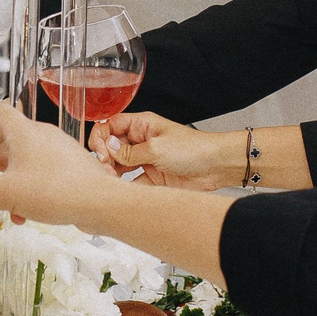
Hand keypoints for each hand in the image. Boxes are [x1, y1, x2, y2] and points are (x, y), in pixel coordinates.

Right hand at [0, 103, 113, 225]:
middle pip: (7, 146)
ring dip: (8, 185)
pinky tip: (26, 215)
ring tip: (4, 210)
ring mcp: (60, 153)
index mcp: (25, 133)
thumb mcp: (4, 195)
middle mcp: (43, 137)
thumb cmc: (55, 189)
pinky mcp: (72, 170)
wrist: (99, 202)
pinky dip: (28, 191)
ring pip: (24, 164)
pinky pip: (42, 175)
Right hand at [95, 112, 238, 188]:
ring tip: (111, 180)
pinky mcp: (153, 177)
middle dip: (105, 157)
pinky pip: (132, 182)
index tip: (100, 151)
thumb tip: (107, 149)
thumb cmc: (194, 149)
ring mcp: (146, 159)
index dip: (101, 137)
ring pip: (120, 165)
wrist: (216, 167)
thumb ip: (129, 151)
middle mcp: (142, 141)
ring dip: (113, 173)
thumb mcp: (156, 148)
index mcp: (142, 125)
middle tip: (105, 168)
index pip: (110, 125)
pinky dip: (125, 187)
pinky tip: (122, 190)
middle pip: (112, 146)